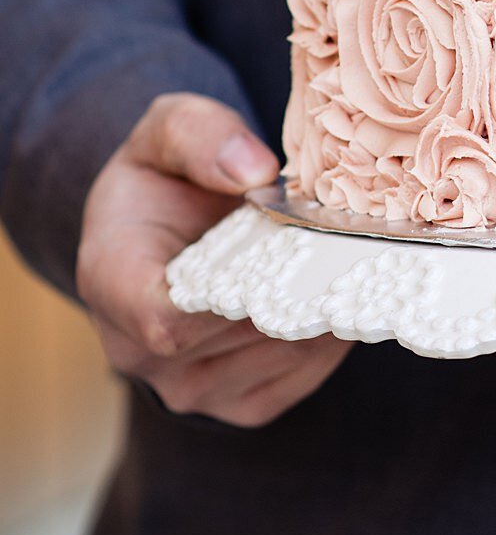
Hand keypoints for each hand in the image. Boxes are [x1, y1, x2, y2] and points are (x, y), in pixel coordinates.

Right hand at [77, 92, 350, 426]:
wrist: (162, 230)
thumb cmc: (163, 178)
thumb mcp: (168, 128)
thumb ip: (201, 135)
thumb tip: (255, 172)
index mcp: (111, 283)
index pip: (167, 319)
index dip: (233, 292)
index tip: (286, 243)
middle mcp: (138, 353)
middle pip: (239, 335)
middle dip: (296, 285)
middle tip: (344, 237)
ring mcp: (188, 389)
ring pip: (281, 356)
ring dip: (320, 308)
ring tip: (340, 257)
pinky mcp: (237, 406)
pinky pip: (301, 377)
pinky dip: (329, 335)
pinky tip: (330, 290)